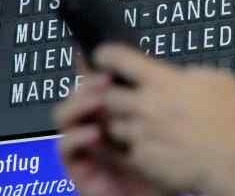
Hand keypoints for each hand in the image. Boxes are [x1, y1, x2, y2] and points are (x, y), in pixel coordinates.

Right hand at [52, 56, 159, 195]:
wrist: (166, 194)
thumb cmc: (169, 162)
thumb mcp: (167, 122)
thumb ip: (158, 96)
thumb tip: (161, 63)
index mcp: (115, 109)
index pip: (98, 80)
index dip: (94, 63)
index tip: (102, 52)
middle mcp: (95, 123)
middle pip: (78, 92)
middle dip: (88, 81)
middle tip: (106, 77)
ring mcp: (84, 146)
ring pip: (65, 115)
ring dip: (78, 104)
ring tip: (99, 100)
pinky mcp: (78, 168)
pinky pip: (66, 150)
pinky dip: (77, 138)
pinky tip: (95, 133)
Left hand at [93, 43, 234, 194]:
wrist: (231, 163)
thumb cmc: (230, 123)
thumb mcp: (220, 81)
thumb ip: (194, 72)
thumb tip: (183, 74)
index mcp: (164, 81)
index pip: (118, 59)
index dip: (106, 55)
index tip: (104, 57)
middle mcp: (147, 106)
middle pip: (107, 94)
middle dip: (113, 95)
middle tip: (125, 97)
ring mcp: (142, 134)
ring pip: (111, 124)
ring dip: (121, 122)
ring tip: (142, 125)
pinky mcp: (140, 159)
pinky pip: (120, 150)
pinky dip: (128, 147)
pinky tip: (147, 145)